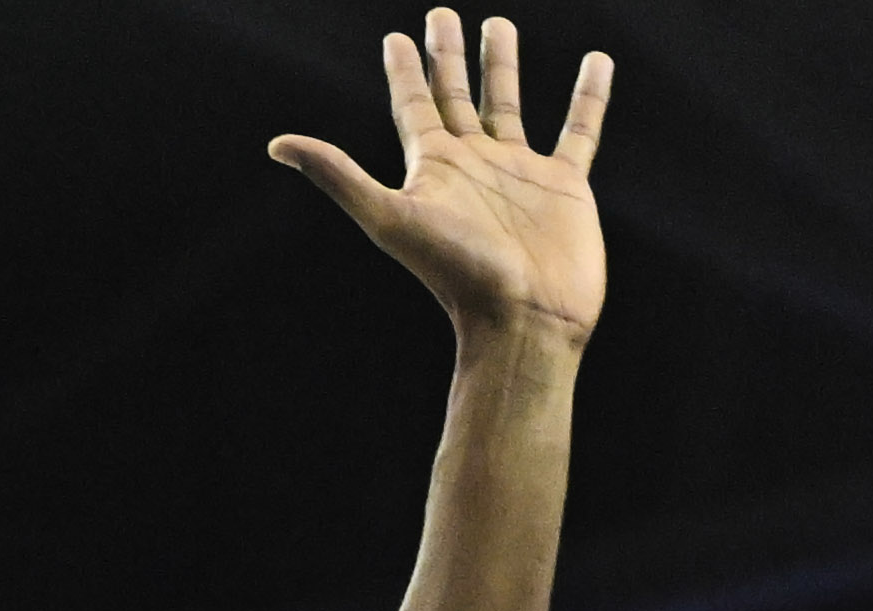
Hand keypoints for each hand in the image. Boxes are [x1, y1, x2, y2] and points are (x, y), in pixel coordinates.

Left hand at [273, 13, 611, 349]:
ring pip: (507, 105)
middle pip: (455, 98)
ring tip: (498, 25)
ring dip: (501, 66)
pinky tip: (596, 61)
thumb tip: (276, 145)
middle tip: (441, 15)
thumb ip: (338, 176)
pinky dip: (588, 96)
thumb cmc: (455, 274)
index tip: (395, 38)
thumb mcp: (389, 217)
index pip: (413, 107)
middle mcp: (473, 165)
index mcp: (433, 169)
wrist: (521, 319)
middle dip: (447, 56)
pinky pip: (579, 129)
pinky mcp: (565, 185)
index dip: (403, 73)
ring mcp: (518, 173)